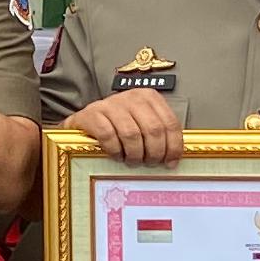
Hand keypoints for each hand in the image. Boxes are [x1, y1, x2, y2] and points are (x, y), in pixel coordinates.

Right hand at [65, 88, 183, 166]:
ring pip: (132, 134)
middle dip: (155, 152)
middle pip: (153, 129)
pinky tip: (117, 156)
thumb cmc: (118, 124)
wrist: (86, 120)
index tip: (171, 163)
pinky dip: (115, 151)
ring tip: (133, 161)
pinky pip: (109, 136)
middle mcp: (132, 97)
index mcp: (149, 97)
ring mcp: (111, 104)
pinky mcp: (93, 114)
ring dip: (135, 154)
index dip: (173, 146)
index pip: (170, 123)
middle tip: (150, 163)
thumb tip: (173, 159)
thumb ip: (159, 133)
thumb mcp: (142, 122)